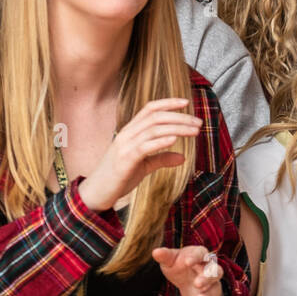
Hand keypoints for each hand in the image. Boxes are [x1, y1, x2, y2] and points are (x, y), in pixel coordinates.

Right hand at [78, 98, 199, 211]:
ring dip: (177, 128)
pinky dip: (160, 141)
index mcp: (130, 131)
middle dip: (180, 117)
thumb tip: (182, 157)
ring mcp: (125, 146)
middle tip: (199, 122)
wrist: (97, 193)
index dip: (168, 103)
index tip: (187, 102)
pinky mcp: (125, 160)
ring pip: (153, 129)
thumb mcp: (144, 166)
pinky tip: (174, 140)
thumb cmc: (119, 178)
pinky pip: (144, 147)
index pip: (149, 109)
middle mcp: (127, 134)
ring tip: (194, 131)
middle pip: (155, 117)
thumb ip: (161, 159)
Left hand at [153, 245, 225, 295]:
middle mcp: (210, 269)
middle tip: (197, 283)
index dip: (195, 258)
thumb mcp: (170, 261)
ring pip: (215, 287)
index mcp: (200, 255)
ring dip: (209, 293)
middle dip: (207, 277)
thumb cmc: (178, 266)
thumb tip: (155, 252)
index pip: (201, 253)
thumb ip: (165, 256)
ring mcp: (212, 285)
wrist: (186, 279)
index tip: (187, 262)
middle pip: (215, 271)